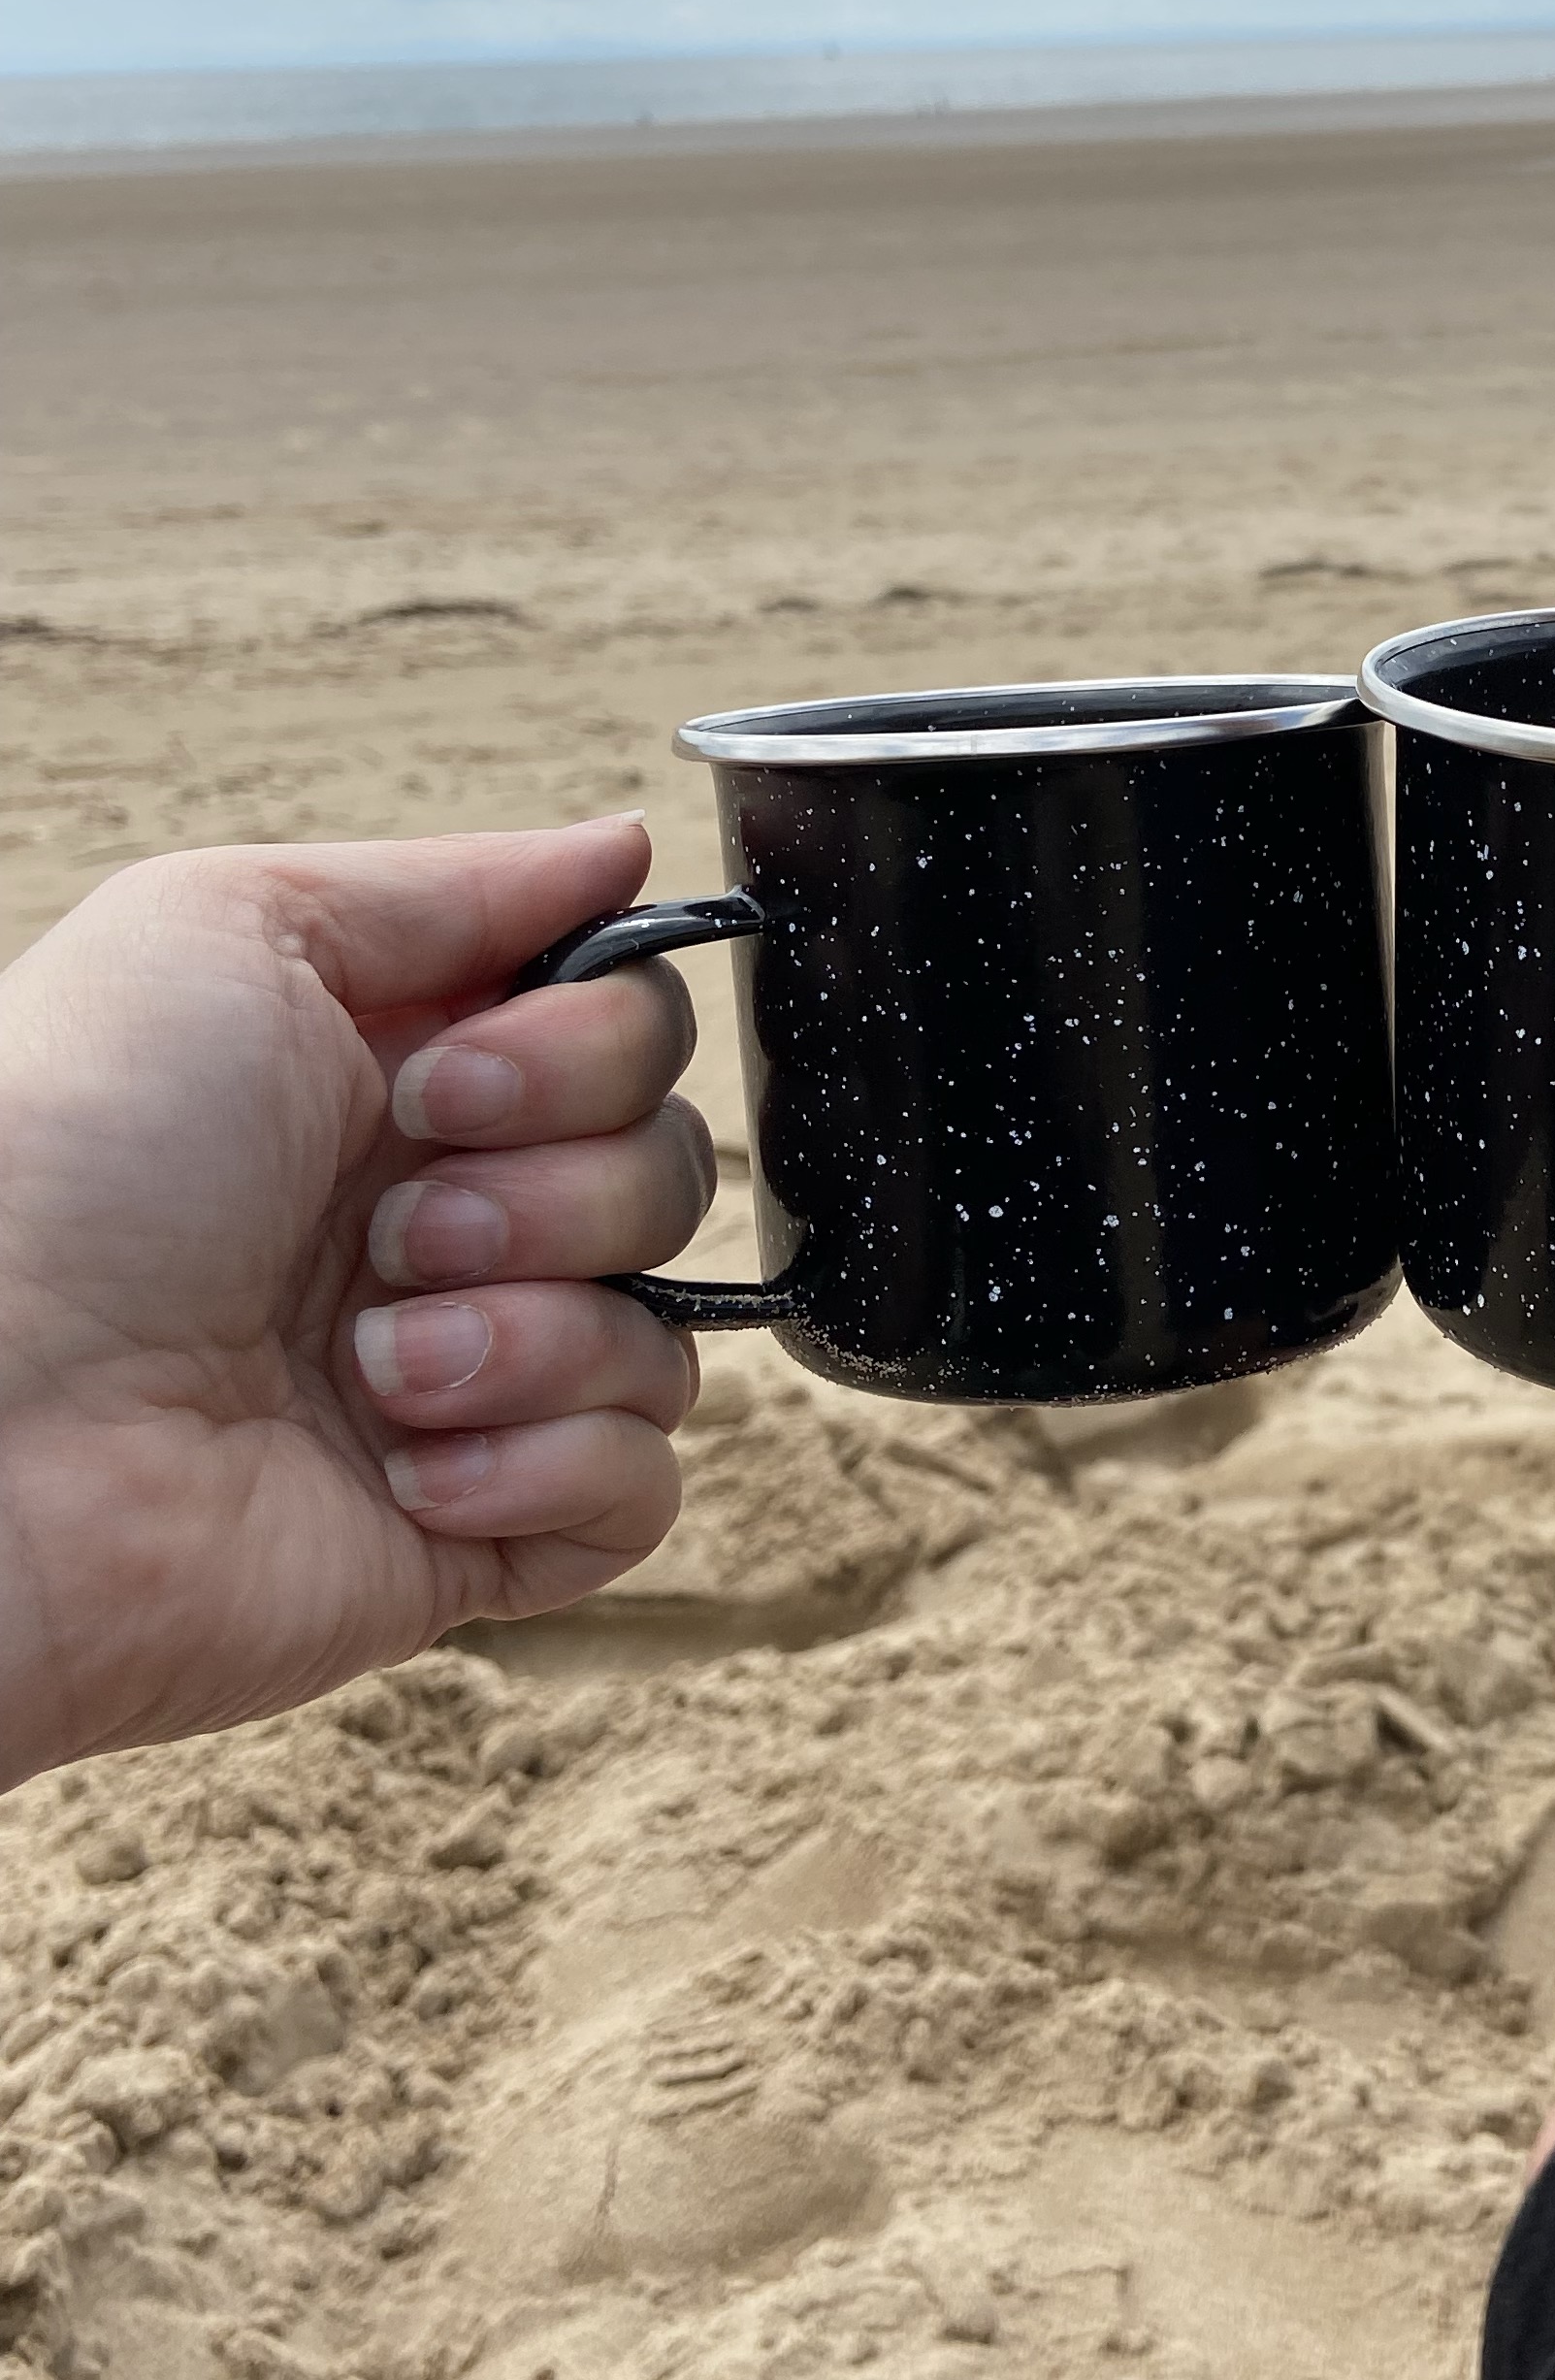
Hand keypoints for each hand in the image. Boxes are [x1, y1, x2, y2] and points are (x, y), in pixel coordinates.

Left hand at [0, 820, 712, 1788]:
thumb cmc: (62, 1161)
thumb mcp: (229, 928)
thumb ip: (455, 885)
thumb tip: (622, 847)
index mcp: (396, 1081)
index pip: (629, 1034)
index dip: (583, 1053)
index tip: (436, 1085)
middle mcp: (441, 1224)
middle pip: (667, 1173)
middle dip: (554, 1197)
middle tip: (385, 1235)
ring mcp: (465, 1387)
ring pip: (664, 1336)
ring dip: (532, 1336)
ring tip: (372, 1369)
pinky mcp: (476, 1532)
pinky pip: (644, 1490)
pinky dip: (551, 1470)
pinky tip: (407, 1468)